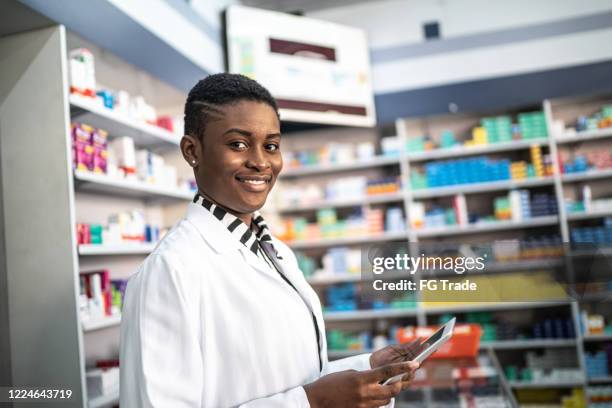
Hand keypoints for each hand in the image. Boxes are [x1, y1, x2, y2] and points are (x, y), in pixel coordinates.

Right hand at [304, 361, 418, 407]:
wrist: (316, 400)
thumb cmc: (329, 384)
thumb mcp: (348, 373)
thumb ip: (364, 376)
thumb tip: (376, 378)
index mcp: (361, 379)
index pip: (388, 372)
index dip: (403, 367)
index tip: (414, 363)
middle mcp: (365, 392)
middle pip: (393, 390)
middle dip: (399, 384)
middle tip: (400, 379)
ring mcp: (364, 405)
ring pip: (387, 400)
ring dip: (388, 394)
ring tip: (382, 388)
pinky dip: (378, 402)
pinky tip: (371, 397)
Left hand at [369, 339, 425, 389]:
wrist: (370, 366)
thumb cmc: (382, 356)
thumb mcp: (394, 349)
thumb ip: (407, 347)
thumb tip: (420, 339)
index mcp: (408, 357)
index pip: (421, 354)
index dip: (428, 351)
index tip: (433, 346)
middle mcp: (409, 367)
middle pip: (419, 365)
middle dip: (420, 360)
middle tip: (421, 355)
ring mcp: (405, 376)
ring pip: (412, 374)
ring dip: (411, 370)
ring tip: (411, 364)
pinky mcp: (400, 385)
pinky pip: (405, 383)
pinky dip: (404, 379)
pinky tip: (402, 375)